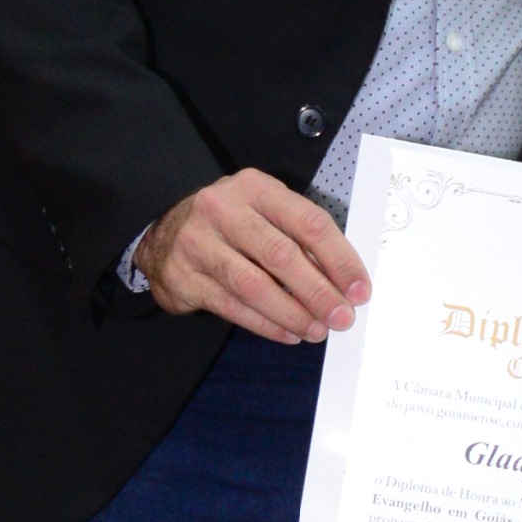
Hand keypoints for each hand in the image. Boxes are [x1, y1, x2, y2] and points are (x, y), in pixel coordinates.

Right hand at [139, 169, 369, 342]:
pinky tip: (288, 333)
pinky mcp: (183, 277)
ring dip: (292, 313)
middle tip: (342, 318)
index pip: (308, 223)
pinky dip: (265, 324)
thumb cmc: (230, 225)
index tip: (359, 290)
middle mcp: (223, 210)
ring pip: (254, 285)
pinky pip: (232, 307)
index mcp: (255, 188)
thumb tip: (344, 280)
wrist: (162, 235)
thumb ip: (298, 236)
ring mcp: (198, 243)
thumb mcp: (263, 212)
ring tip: (317, 330)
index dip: (339, 259)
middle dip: (319, 292)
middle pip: (281, 255)